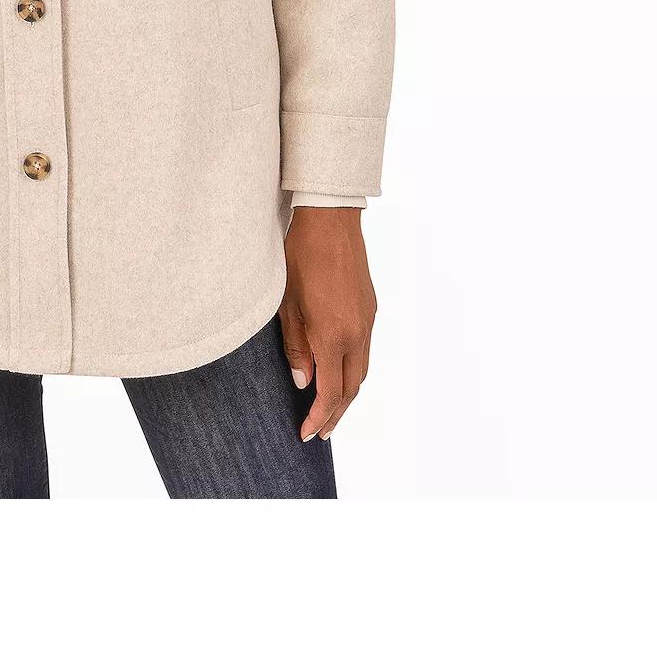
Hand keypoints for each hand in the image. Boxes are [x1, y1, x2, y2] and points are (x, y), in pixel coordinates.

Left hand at [279, 206, 376, 441]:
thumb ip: (296, 348)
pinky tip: (339, 371)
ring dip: (347, 394)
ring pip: (361, 371)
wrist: (330, 222)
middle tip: (320, 432)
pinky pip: (364, 350)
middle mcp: (356, 334)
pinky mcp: (370, 309)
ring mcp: (367, 322)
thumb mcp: (287, 305)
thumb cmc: (301, 259)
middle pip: (351, 389)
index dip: (319, 417)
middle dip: (335, 414)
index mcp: (333, 336)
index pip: (330, 393)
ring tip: (330, 409)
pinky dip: (352, 370)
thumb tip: (304, 383)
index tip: (306, 433)